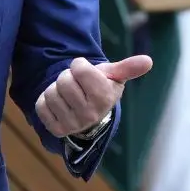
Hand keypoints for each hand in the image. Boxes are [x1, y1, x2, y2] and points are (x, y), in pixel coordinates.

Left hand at [36, 56, 150, 136]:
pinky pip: (40, 106)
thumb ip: (129, 68)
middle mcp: (89, 114)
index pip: (78, 67)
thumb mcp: (114, 76)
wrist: (91, 115)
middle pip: (63, 80)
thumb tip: (148, 61)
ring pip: (50, 92)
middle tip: (76, 85)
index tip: (86, 73)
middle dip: (67, 77)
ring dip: (56, 89)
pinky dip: (45, 101)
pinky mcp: (56, 130)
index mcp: (104, 97)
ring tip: (68, 95)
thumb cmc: (102, 88)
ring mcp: (72, 124)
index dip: (79, 66)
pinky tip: (59, 104)